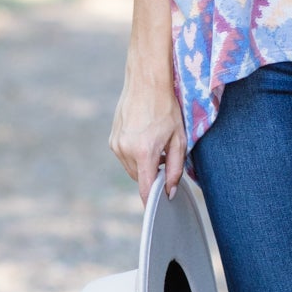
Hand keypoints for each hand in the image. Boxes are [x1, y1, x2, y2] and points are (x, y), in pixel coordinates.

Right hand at [109, 75, 187, 205]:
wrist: (147, 82)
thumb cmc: (167, 108)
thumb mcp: (179, 139)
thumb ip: (175, 168)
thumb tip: (170, 191)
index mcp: (144, 151)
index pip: (144, 188)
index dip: (152, 201)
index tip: (158, 209)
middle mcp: (125, 150)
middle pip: (138, 178)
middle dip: (151, 175)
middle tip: (165, 158)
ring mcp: (116, 144)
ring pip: (131, 168)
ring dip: (143, 164)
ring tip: (155, 143)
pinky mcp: (112, 139)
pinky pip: (124, 156)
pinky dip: (135, 154)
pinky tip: (144, 137)